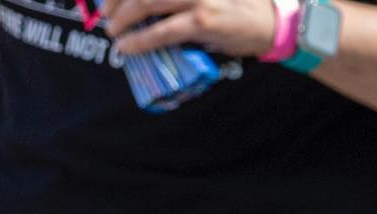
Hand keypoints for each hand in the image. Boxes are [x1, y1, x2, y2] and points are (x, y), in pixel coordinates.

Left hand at [102, 0, 277, 56]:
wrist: (269, 21)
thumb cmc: (235, 5)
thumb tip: (138, 4)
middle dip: (117, 0)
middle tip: (106, 15)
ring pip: (146, 2)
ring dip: (122, 19)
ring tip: (114, 31)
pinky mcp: (203, 21)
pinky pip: (162, 31)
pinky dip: (139, 40)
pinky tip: (125, 46)